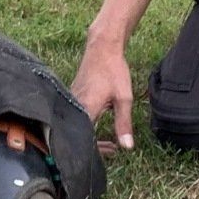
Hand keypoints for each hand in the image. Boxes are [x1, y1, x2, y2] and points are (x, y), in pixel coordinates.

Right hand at [71, 37, 135, 154]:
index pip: (86, 140)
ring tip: (110, 141)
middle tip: (113, 148)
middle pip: (80, 135)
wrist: (102, 48)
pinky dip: (87, 124)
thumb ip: (124, 123)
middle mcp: (74, 106)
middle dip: (96, 146)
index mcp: (85, 110)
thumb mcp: (124, 98)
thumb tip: (127, 147)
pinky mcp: (72, 95)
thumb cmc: (114, 71)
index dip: (99, 150)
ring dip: (92, 135)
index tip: (113, 151)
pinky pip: (76, 116)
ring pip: (78, 126)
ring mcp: (71, 100)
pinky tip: (99, 123)